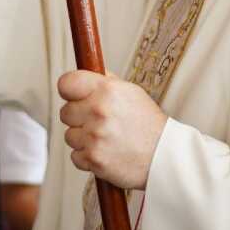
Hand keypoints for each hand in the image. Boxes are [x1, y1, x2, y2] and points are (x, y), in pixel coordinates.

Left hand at [58, 70, 167, 190]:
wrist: (164, 156)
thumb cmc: (148, 123)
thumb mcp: (131, 92)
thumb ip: (105, 82)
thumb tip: (87, 70)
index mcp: (106, 90)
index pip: (66, 83)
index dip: (68, 90)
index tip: (74, 96)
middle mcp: (98, 111)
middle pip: (65, 112)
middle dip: (78, 117)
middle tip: (99, 122)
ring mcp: (94, 136)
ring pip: (69, 135)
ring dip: (83, 138)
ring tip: (105, 138)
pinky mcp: (93, 159)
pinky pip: (75, 156)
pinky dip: (87, 156)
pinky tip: (106, 152)